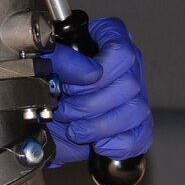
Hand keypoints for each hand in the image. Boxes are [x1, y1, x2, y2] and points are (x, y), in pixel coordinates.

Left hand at [43, 17, 152, 164]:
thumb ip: (60, 58)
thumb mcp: (43, 64)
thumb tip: (89, 73)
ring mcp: (137, 95)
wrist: (43, 116)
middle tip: (65, 110)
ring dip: (99, 127)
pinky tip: (97, 144)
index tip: (72, 85)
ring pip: (136, 111)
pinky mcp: (137, 125)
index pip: (121, 50)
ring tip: (75, 129)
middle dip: (89, 105)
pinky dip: (117, 144)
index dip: (98, 71)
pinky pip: (141, 136)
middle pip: (128, 85)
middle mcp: (128, 65)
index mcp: (109, 39)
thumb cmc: (45, 83)